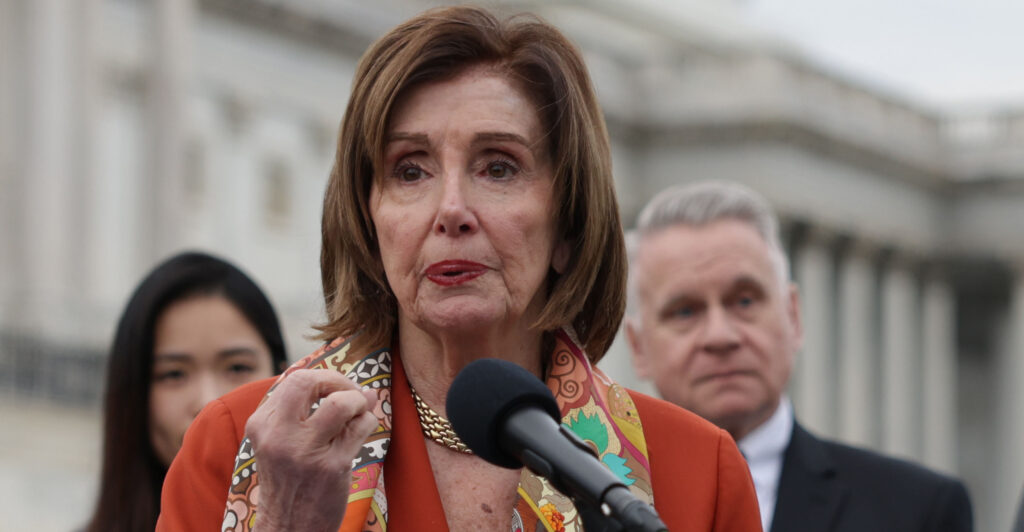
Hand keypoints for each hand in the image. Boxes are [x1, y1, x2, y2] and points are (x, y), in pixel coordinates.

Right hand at [244, 369, 378, 531]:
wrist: (288, 529)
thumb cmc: (290, 482)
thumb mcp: (281, 443)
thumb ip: (309, 411)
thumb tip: (361, 388)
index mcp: (261, 424)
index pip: (296, 379)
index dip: (325, 378)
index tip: (338, 388)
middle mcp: (278, 435)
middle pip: (310, 381)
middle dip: (339, 381)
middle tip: (352, 394)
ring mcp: (304, 451)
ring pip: (341, 403)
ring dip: (359, 403)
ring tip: (360, 414)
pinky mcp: (330, 467)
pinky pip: (360, 427)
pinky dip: (368, 422)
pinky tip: (363, 431)